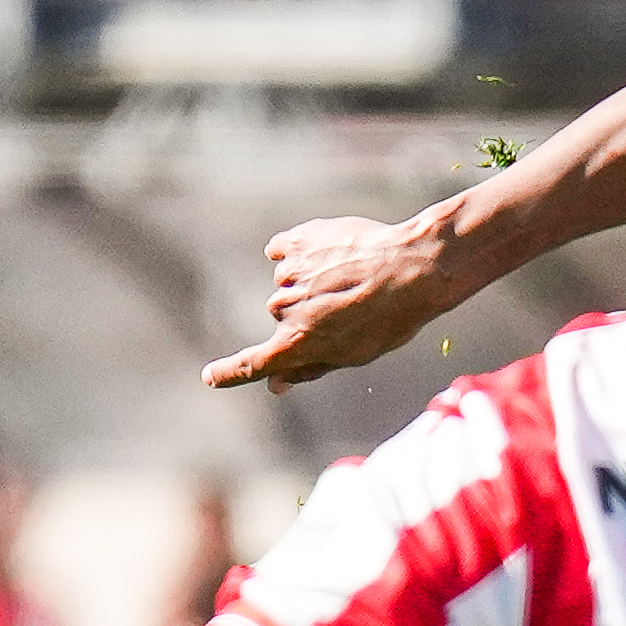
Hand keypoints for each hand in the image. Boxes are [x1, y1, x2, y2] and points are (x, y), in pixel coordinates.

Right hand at [205, 211, 456, 389]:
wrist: (415, 267)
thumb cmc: (393, 318)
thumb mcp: (355, 354)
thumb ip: (310, 367)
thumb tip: (276, 384)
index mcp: (297, 344)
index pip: (251, 364)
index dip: (229, 372)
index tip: (210, 377)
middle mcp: (284, 310)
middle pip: (283, 315)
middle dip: (308, 312)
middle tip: (350, 306)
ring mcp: (288, 273)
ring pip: (289, 281)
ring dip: (312, 280)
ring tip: (354, 278)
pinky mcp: (297, 241)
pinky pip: (286, 249)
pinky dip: (303, 252)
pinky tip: (332, 252)